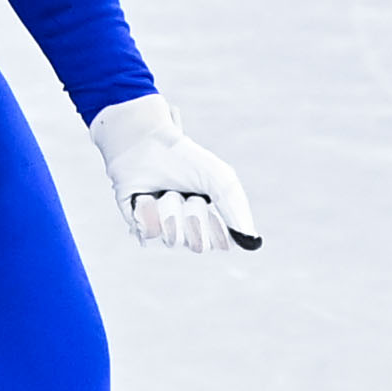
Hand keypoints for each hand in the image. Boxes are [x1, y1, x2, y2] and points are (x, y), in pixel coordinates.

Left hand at [91, 96, 260, 253]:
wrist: (146, 145)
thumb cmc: (186, 161)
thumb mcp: (219, 179)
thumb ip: (236, 207)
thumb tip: (251, 241)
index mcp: (212, 224)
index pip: (223, 244)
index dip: (216, 225)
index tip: (208, 202)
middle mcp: (189, 233)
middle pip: (198, 245)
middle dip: (193, 214)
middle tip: (185, 193)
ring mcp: (164, 233)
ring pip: (173, 239)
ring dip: (170, 209)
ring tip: (165, 191)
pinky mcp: (140, 227)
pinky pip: (149, 233)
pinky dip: (150, 211)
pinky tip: (146, 197)